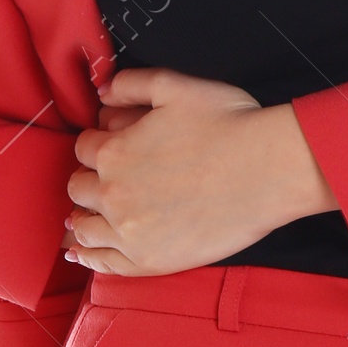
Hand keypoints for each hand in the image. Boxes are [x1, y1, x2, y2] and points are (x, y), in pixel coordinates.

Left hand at [62, 66, 336, 276]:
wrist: (268, 172)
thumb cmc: (228, 123)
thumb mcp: (175, 86)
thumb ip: (131, 84)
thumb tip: (102, 92)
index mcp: (113, 151)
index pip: (84, 148)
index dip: (99, 143)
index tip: (115, 146)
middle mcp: (112, 193)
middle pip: (80, 187)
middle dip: (91, 179)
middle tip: (112, 179)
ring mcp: (128, 232)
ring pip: (84, 226)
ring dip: (83, 217)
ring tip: (85, 218)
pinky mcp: (149, 261)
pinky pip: (103, 263)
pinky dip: (87, 255)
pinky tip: (80, 252)